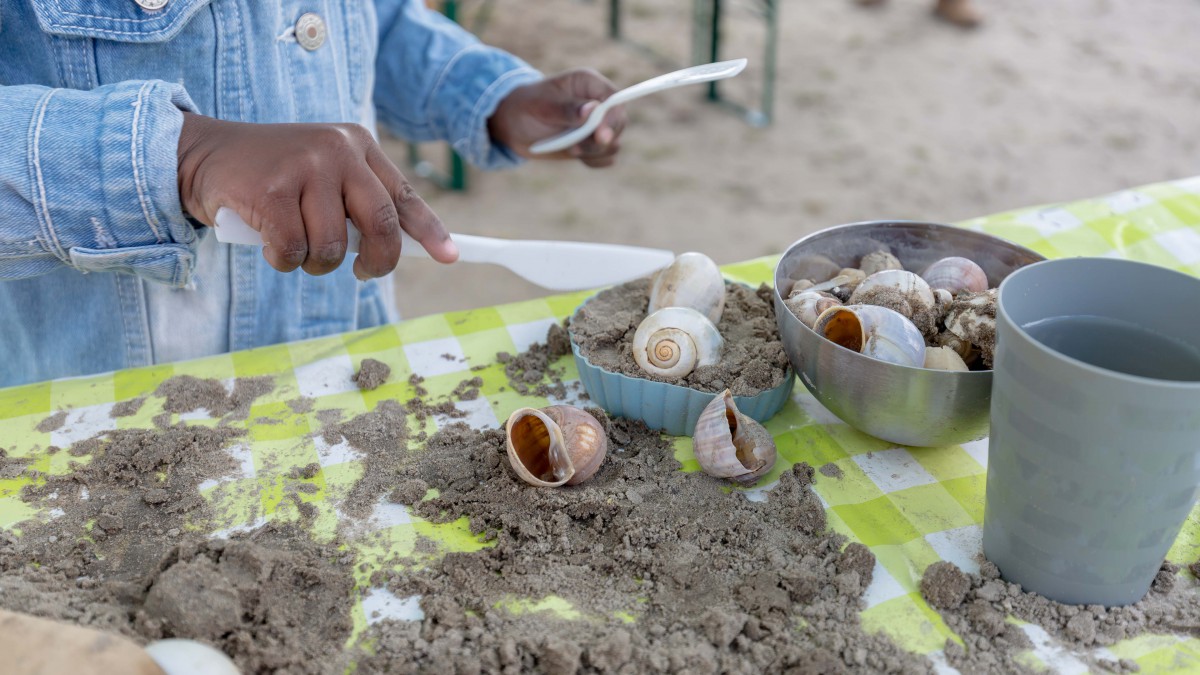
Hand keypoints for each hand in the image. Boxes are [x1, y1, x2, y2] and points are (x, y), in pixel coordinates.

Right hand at [177, 113, 457, 278]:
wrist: (205, 154)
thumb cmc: (273, 175)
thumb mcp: (324, 175)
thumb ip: (358, 203)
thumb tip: (396, 249)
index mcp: (358, 145)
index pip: (404, 195)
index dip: (430, 230)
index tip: (450, 257)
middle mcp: (338, 150)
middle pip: (381, 225)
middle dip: (378, 261)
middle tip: (363, 272)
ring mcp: (306, 167)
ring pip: (333, 247)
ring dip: (315, 263)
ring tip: (296, 246)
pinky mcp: (272, 191)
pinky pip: (294, 251)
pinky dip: (283, 260)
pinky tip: (270, 244)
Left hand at [488, 69, 626, 167]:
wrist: (514, 124)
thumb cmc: (526, 106)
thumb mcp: (542, 105)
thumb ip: (568, 109)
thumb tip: (593, 109)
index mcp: (589, 84)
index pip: (615, 99)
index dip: (612, 118)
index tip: (600, 135)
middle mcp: (598, 103)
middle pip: (618, 124)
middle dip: (601, 140)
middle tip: (574, 147)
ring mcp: (598, 125)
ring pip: (613, 144)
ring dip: (594, 152)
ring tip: (569, 148)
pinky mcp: (593, 144)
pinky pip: (605, 158)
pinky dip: (593, 161)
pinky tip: (573, 154)